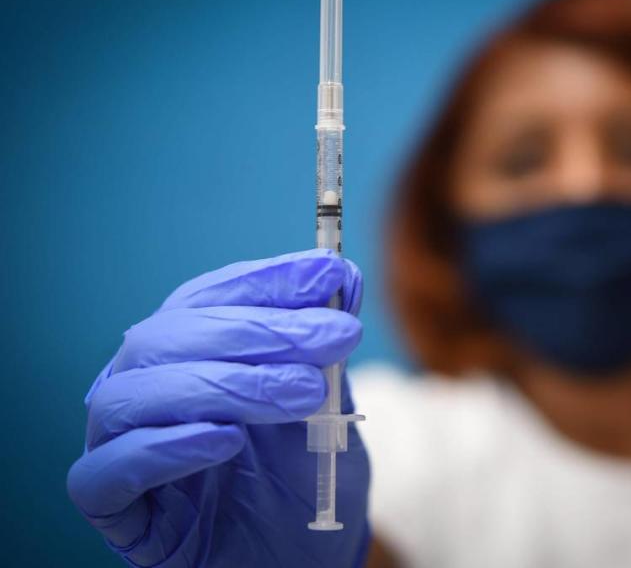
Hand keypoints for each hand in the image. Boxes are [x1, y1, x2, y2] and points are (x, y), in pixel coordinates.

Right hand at [67, 249, 369, 566]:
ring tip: (306, 394)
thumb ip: (322, 351)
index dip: (268, 280)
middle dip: (264, 330)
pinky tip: (226, 440)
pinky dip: (167, 448)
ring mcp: (118, 444)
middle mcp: (143, 388)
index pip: (209, 299)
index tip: (331, 271)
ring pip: (137, 392)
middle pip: (172, 335)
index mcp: (185, 355)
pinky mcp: (112, 507)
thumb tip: (340, 278)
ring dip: (229, 383)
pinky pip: (109, 471)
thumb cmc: (298, 479)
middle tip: (337, 334)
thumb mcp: (322, 408)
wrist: (293, 560)